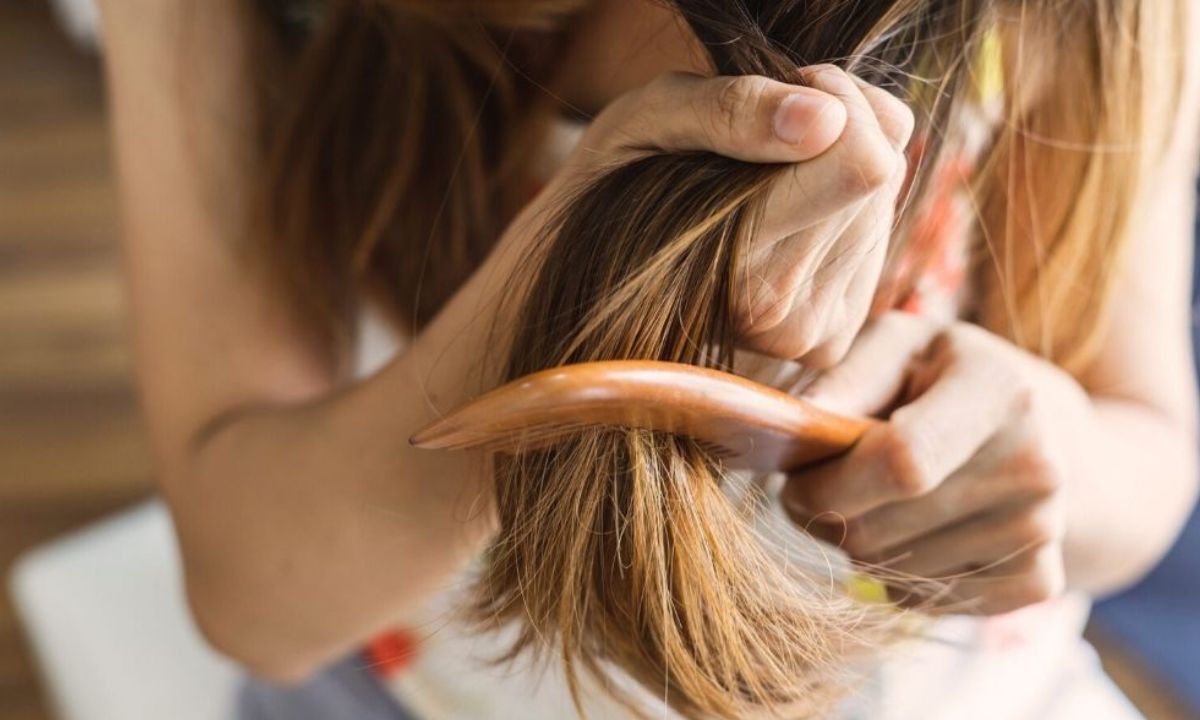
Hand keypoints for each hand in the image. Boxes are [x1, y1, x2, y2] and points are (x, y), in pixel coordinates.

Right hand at [515, 65, 913, 367]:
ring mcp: (807, 337)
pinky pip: (877, 241)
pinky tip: (779, 219)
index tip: (770, 102)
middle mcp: (779, 317)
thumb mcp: (649, 118)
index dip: (825, 104)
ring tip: (757, 185)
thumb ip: (730, 109)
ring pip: (882, 204)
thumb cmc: (613, 186)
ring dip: (832, 172)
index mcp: (737, 262)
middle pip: (880, 175)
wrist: (586, 281)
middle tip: (757, 144)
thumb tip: (825, 120)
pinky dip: (837, 213)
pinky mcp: (826, 341)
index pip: (862, 163)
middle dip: (831, 135)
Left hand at [782, 312, 1092, 614]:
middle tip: (817, 490)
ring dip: (858, 547)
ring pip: (895, 573)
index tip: (794, 480)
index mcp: (999, 390)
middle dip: (826, 518)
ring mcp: (1042, 528)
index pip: (902, 461)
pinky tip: (912, 532)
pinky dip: (897, 578)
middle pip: (883, 529)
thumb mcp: (899, 346)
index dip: (829, 483)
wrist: (1045, 429)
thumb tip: (797, 424)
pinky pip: (926, 602)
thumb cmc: (943, 377)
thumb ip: (846, 378)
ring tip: (871, 502)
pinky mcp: (1039, 580)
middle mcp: (1035, 464)